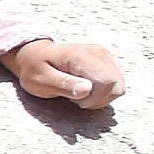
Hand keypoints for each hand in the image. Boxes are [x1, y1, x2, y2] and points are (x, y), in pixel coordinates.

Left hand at [7, 39, 124, 110]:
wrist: (34, 56)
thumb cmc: (34, 69)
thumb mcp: (41, 80)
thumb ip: (63, 85)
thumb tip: (87, 90)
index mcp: (81, 56)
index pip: (107, 81)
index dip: (95, 98)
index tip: (75, 100)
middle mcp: (98, 53)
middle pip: (117, 86)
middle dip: (99, 100)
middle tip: (76, 98)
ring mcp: (105, 56)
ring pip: (119, 87)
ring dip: (102, 97)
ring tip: (79, 93)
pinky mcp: (107, 62)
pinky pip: (116, 84)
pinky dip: (103, 93)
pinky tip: (86, 90)